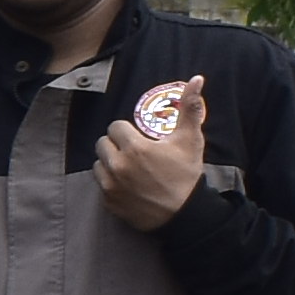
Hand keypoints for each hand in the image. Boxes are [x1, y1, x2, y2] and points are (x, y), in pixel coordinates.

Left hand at [93, 73, 206, 232]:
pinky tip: (127, 184)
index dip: (128, 131)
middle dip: (116, 145)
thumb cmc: (187, 176)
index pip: (115, 127)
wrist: (185, 216)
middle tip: (134, 153)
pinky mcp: (108, 202)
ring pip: (98, 163)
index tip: (140, 140)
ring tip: (129, 168)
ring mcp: (110, 185)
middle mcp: (118, 165)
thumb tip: (196, 79)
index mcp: (134, 147)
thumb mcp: (190, 141)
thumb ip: (189, 108)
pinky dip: (110, 182)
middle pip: (103, 143)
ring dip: (110, 162)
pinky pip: (100, 184)